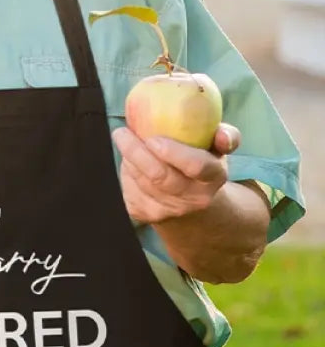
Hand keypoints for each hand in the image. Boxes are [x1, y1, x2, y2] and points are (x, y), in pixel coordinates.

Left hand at [111, 123, 240, 224]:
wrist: (190, 203)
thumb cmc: (201, 164)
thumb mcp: (216, 149)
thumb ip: (225, 136)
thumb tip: (222, 136)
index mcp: (212, 178)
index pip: (197, 166)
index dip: (173, 152)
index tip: (153, 138)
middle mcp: (192, 199)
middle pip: (159, 176)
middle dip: (136, 152)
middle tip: (121, 132)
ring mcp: (168, 210)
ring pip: (140, 180)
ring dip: (128, 158)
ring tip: (125, 140)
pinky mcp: (144, 214)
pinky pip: (127, 189)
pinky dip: (125, 171)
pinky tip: (129, 162)